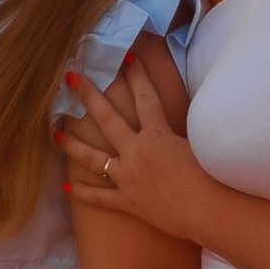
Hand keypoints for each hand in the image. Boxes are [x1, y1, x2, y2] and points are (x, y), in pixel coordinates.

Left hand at [61, 68, 206, 239]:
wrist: (208, 211)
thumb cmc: (213, 178)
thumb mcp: (198, 144)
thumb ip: (181, 131)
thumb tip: (180, 117)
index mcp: (157, 135)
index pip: (145, 98)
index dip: (137, 75)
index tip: (127, 57)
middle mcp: (136, 152)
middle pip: (107, 119)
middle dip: (88, 96)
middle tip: (70, 77)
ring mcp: (128, 177)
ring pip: (93, 159)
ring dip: (73, 145)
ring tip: (55, 135)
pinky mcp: (127, 202)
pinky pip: (100, 198)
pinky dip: (83, 193)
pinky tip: (66, 188)